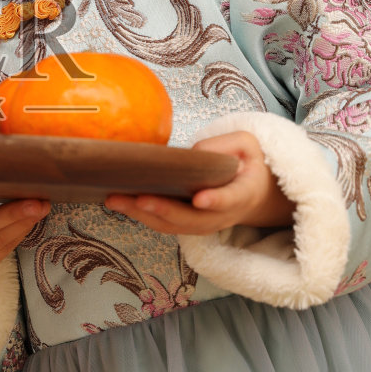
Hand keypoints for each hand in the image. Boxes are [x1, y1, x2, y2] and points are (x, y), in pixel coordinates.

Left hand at [103, 131, 293, 236]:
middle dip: (165, 210)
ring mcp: (205, 224)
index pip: (231, 199)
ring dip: (143, 216)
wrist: (254, 193)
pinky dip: (141, 216)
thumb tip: (192, 155)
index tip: (200, 199)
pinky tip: (119, 202)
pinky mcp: (188, 225)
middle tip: (140, 199)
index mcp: (244, 192)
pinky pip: (164, 225)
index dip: (216, 201)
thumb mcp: (246, 145)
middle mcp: (224, 215)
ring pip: (174, 226)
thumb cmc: (247, 163)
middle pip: (194, 220)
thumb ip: (224, 146)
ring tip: (116, 200)